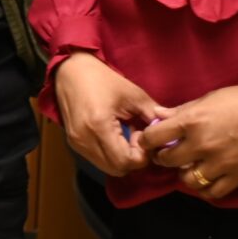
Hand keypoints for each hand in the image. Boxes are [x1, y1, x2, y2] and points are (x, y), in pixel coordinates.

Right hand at [53, 53, 171, 176]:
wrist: (70, 70)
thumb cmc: (103, 79)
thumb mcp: (133, 94)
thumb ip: (152, 116)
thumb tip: (167, 133)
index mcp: (99, 126)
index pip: (126, 161)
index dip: (141, 154)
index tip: (142, 134)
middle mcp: (85, 140)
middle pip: (117, 168)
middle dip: (133, 158)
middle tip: (136, 137)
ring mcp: (77, 143)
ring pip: (107, 167)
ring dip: (121, 158)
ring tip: (125, 136)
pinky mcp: (73, 143)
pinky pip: (97, 160)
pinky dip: (110, 154)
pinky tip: (113, 135)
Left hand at [137, 83, 237, 199]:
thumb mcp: (210, 98)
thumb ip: (183, 111)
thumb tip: (159, 116)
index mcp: (193, 121)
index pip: (154, 137)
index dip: (147, 139)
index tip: (149, 139)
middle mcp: (203, 145)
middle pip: (167, 161)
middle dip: (163, 157)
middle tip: (168, 152)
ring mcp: (220, 164)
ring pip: (187, 180)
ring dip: (184, 174)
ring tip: (189, 165)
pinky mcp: (237, 177)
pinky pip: (212, 192)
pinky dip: (205, 187)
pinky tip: (206, 176)